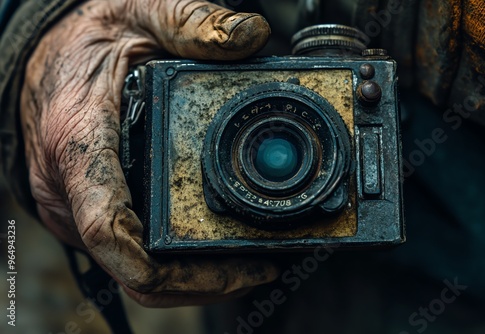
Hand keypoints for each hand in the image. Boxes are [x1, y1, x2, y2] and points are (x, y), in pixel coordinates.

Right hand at [20, 0, 276, 306]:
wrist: (49, 59)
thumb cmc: (83, 42)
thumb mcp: (135, 14)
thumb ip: (191, 22)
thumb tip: (250, 35)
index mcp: (78, 141)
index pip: (106, 224)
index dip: (157, 263)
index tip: (224, 272)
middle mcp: (72, 186)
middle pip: (132, 265)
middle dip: (198, 280)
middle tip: (259, 267)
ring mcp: (79, 206)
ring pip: (134, 267)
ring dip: (193, 277)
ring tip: (249, 263)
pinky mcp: (92, 210)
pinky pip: (132, 252)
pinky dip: (176, 261)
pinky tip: (214, 245)